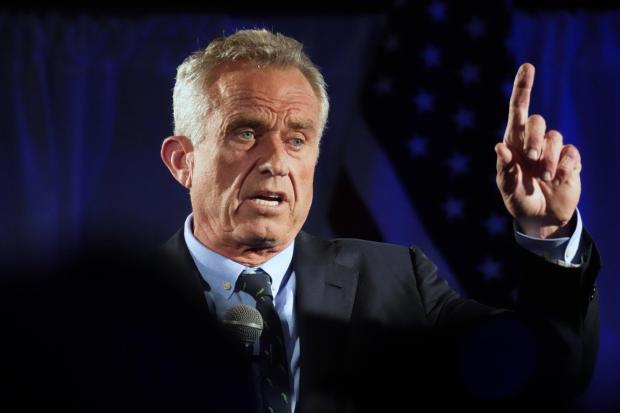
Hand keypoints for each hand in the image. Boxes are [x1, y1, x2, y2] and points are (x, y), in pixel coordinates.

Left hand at [495, 63, 581, 238]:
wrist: (541, 218)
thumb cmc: (519, 200)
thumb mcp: (507, 189)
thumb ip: (504, 170)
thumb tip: (499, 147)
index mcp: (513, 144)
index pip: (518, 111)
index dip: (523, 88)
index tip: (527, 67)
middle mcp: (533, 142)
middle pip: (537, 121)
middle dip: (535, 138)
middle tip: (531, 158)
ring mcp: (553, 150)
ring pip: (555, 137)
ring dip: (548, 158)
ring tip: (544, 177)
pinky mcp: (570, 160)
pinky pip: (571, 152)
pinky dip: (564, 166)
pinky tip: (559, 178)